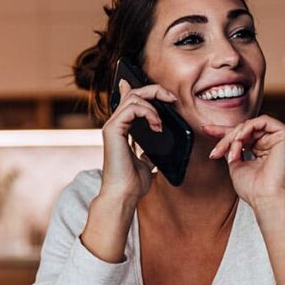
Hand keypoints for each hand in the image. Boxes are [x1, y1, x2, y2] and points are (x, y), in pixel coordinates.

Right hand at [98, 79, 177, 202]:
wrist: (123, 195)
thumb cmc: (132, 183)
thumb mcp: (146, 164)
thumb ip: (148, 153)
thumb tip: (153, 152)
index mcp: (121, 130)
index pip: (128, 100)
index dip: (141, 89)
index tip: (163, 94)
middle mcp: (115, 125)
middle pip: (133, 93)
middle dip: (155, 90)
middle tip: (172, 98)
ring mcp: (112, 126)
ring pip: (133, 96)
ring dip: (153, 103)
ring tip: (161, 122)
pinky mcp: (113, 130)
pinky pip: (132, 108)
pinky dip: (148, 113)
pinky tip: (156, 126)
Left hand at [204, 115, 284, 209]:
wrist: (267, 200)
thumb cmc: (254, 190)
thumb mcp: (236, 166)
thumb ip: (231, 150)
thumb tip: (224, 140)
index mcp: (263, 150)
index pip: (243, 136)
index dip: (224, 132)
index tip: (206, 130)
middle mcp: (273, 143)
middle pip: (245, 129)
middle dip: (226, 136)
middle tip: (216, 151)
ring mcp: (280, 139)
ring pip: (251, 124)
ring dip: (235, 134)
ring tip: (228, 148)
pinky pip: (263, 121)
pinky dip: (248, 128)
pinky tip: (240, 139)